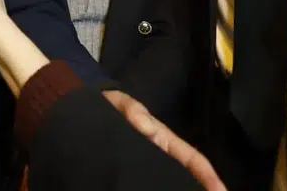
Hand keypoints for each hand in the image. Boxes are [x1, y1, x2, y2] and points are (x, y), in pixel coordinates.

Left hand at [102, 91, 225, 190]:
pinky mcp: (129, 177)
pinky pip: (143, 185)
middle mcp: (159, 158)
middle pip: (185, 178)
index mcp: (162, 141)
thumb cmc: (105, 110)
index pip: (193, 160)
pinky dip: (152, 189)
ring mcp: (145, 169)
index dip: (208, 176)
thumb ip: (130, 109)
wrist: (78, 120)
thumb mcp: (117, 104)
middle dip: (200, 190)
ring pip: (168, 183)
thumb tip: (147, 125)